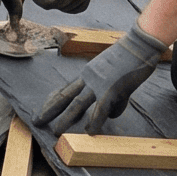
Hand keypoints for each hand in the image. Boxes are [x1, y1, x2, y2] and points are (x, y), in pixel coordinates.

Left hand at [39, 22, 165, 134]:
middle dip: (50, 110)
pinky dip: (95, 120)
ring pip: (78, 103)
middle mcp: (88, 78)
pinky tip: (90, 131)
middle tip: (37, 121)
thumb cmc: (131, 58)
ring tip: (56, 131)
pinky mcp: (112, 88)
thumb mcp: (116, 77)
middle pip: (64, 96)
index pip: (65, 89)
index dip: (53, 100)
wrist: (140, 44)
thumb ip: (113, 98)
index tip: (43, 109)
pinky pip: (101, 108)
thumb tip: (111, 115)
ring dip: (66, 118)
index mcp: (87, 74)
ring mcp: (99, 83)